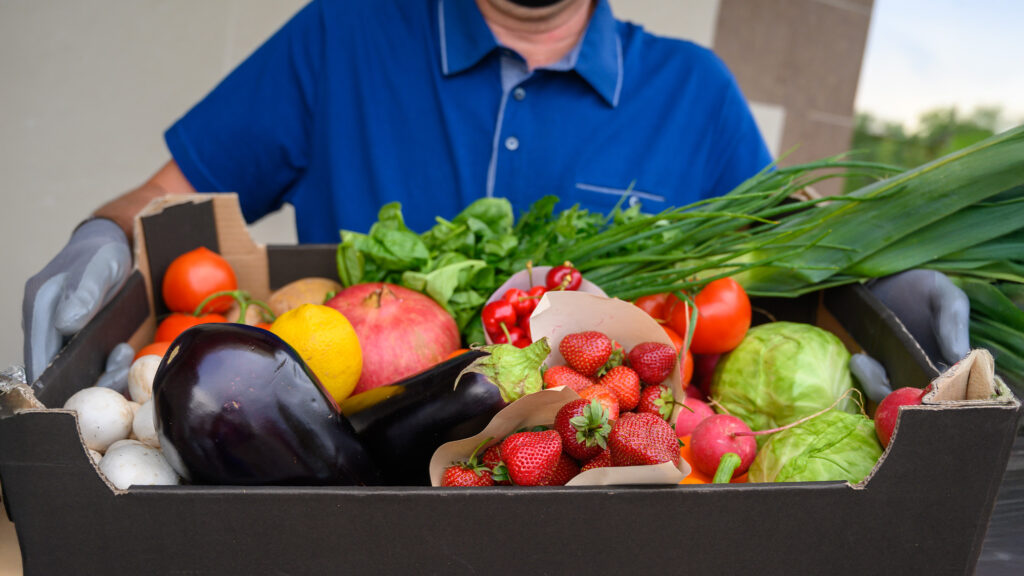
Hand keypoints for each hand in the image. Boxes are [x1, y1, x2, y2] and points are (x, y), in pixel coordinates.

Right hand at [23, 219, 130, 381]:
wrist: (108, 243)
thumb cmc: (101, 253)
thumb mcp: (99, 268)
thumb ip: (84, 293)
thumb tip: (65, 325)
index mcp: (39, 307)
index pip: (37, 355)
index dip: (51, 381)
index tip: (73, 397)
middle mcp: (43, 324)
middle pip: (54, 367)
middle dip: (84, 380)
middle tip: (116, 375)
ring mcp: (58, 331)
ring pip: (72, 367)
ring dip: (100, 371)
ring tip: (124, 355)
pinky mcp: (75, 335)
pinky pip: (86, 359)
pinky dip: (105, 363)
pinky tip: (123, 351)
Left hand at [850, 270, 969, 401]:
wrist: (888, 279)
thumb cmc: (924, 289)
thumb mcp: (945, 296)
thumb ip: (953, 320)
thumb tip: (957, 355)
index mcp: (957, 362)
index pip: (959, 392)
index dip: (945, 396)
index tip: (931, 384)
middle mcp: (932, 375)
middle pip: (925, 404)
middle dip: (907, 399)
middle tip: (888, 377)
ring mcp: (906, 375)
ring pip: (897, 400)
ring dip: (879, 386)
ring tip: (865, 361)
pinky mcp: (882, 372)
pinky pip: (877, 388)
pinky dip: (868, 380)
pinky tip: (860, 359)